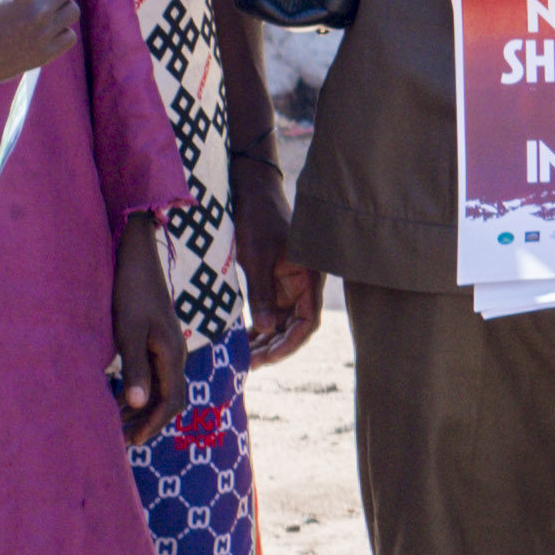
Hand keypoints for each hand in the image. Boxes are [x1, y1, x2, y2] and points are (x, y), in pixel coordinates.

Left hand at [109, 218, 188, 437]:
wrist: (138, 258)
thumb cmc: (130, 292)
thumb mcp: (128, 331)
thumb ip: (135, 368)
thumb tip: (138, 405)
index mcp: (172, 354)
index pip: (172, 402)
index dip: (154, 425)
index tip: (133, 443)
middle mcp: (176, 354)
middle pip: (170, 399)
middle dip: (148, 422)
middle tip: (122, 440)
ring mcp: (168, 347)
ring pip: (162, 387)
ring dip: (142, 408)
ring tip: (116, 422)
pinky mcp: (158, 340)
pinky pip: (154, 374)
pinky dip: (139, 390)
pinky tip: (119, 392)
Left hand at [230, 157, 320, 367]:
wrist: (253, 190)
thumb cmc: (257, 219)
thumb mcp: (256, 257)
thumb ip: (263, 294)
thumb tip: (267, 330)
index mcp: (310, 277)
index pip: (308, 321)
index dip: (290, 344)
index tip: (267, 358)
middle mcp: (305, 284)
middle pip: (297, 326)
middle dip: (275, 347)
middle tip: (249, 363)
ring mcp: (292, 284)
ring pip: (285, 322)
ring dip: (267, 340)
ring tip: (244, 357)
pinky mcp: (278, 281)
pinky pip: (274, 311)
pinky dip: (262, 326)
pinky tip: (245, 339)